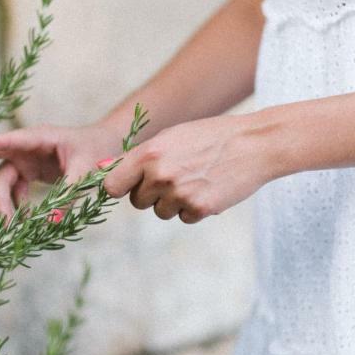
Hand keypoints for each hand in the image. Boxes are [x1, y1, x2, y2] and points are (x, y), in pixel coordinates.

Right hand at [0, 122, 122, 223]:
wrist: (106, 147)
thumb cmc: (97, 150)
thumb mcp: (87, 171)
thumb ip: (69, 195)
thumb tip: (50, 224)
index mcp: (39, 137)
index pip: (13, 140)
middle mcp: (26, 146)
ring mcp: (25, 159)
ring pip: (2, 181)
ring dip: (3, 203)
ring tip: (11, 226)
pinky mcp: (28, 172)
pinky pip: (14, 192)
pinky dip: (16, 207)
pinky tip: (26, 221)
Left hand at [102, 113, 276, 223]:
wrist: (253, 144)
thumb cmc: (208, 137)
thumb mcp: (170, 136)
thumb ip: (136, 157)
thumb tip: (101, 170)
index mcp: (149, 154)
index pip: (112, 185)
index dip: (121, 187)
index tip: (131, 185)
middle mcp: (160, 175)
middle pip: (138, 202)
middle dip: (151, 194)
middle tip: (175, 176)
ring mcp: (180, 194)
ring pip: (161, 212)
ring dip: (173, 202)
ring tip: (195, 179)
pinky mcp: (199, 209)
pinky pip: (183, 218)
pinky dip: (193, 208)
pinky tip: (208, 188)